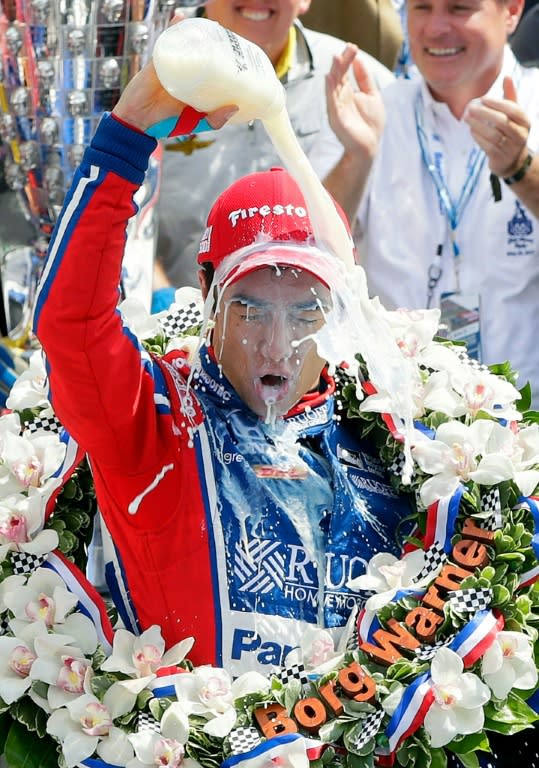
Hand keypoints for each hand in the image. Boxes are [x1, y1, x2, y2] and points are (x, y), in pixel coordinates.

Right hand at [113, 14, 236, 133]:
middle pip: (201, 53)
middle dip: (213, 43)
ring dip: (195, 32)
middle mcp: (185, 73)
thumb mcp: (196, 123)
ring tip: (210, 27)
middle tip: (228, 38)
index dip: (223, 60)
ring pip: (186, 45)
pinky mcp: (158, 61)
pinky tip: (181, 18)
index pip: (212, 68)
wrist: (140, 121)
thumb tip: (235, 107)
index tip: (237, 54)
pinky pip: (166, 40)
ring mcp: (172, 65)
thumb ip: (215, 120)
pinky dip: (173, 27)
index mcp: (195, 85)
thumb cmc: (167, 124)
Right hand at [325, 43, 384, 160]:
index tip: (353, 46)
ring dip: (334, 72)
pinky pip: (331, 102)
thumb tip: (359, 59)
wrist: (368, 146)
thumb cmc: (370, 124)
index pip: (345, 71)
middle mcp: (340, 98)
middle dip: (342, 62)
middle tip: (346, 49)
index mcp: (348, 92)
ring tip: (336, 58)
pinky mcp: (336, 118)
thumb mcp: (372, 95)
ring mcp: (337, 107)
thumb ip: (365, 79)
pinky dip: (330, 90)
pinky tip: (329, 78)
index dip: (348, 59)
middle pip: (339, 76)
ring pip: (333, 86)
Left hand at [463, 77, 529, 178]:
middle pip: (501, 121)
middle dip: (484, 113)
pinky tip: (471, 130)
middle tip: (469, 108)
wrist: (513, 161)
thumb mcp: (514, 115)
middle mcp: (521, 134)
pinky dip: (478, 137)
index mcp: (525, 121)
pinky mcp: (500, 158)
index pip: (512, 109)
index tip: (482, 99)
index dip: (497, 103)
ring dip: (477, 125)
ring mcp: (511, 148)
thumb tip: (506, 76)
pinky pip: (487, 146)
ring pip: (493, 134)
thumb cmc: (511, 132)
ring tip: (466, 117)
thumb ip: (510, 97)